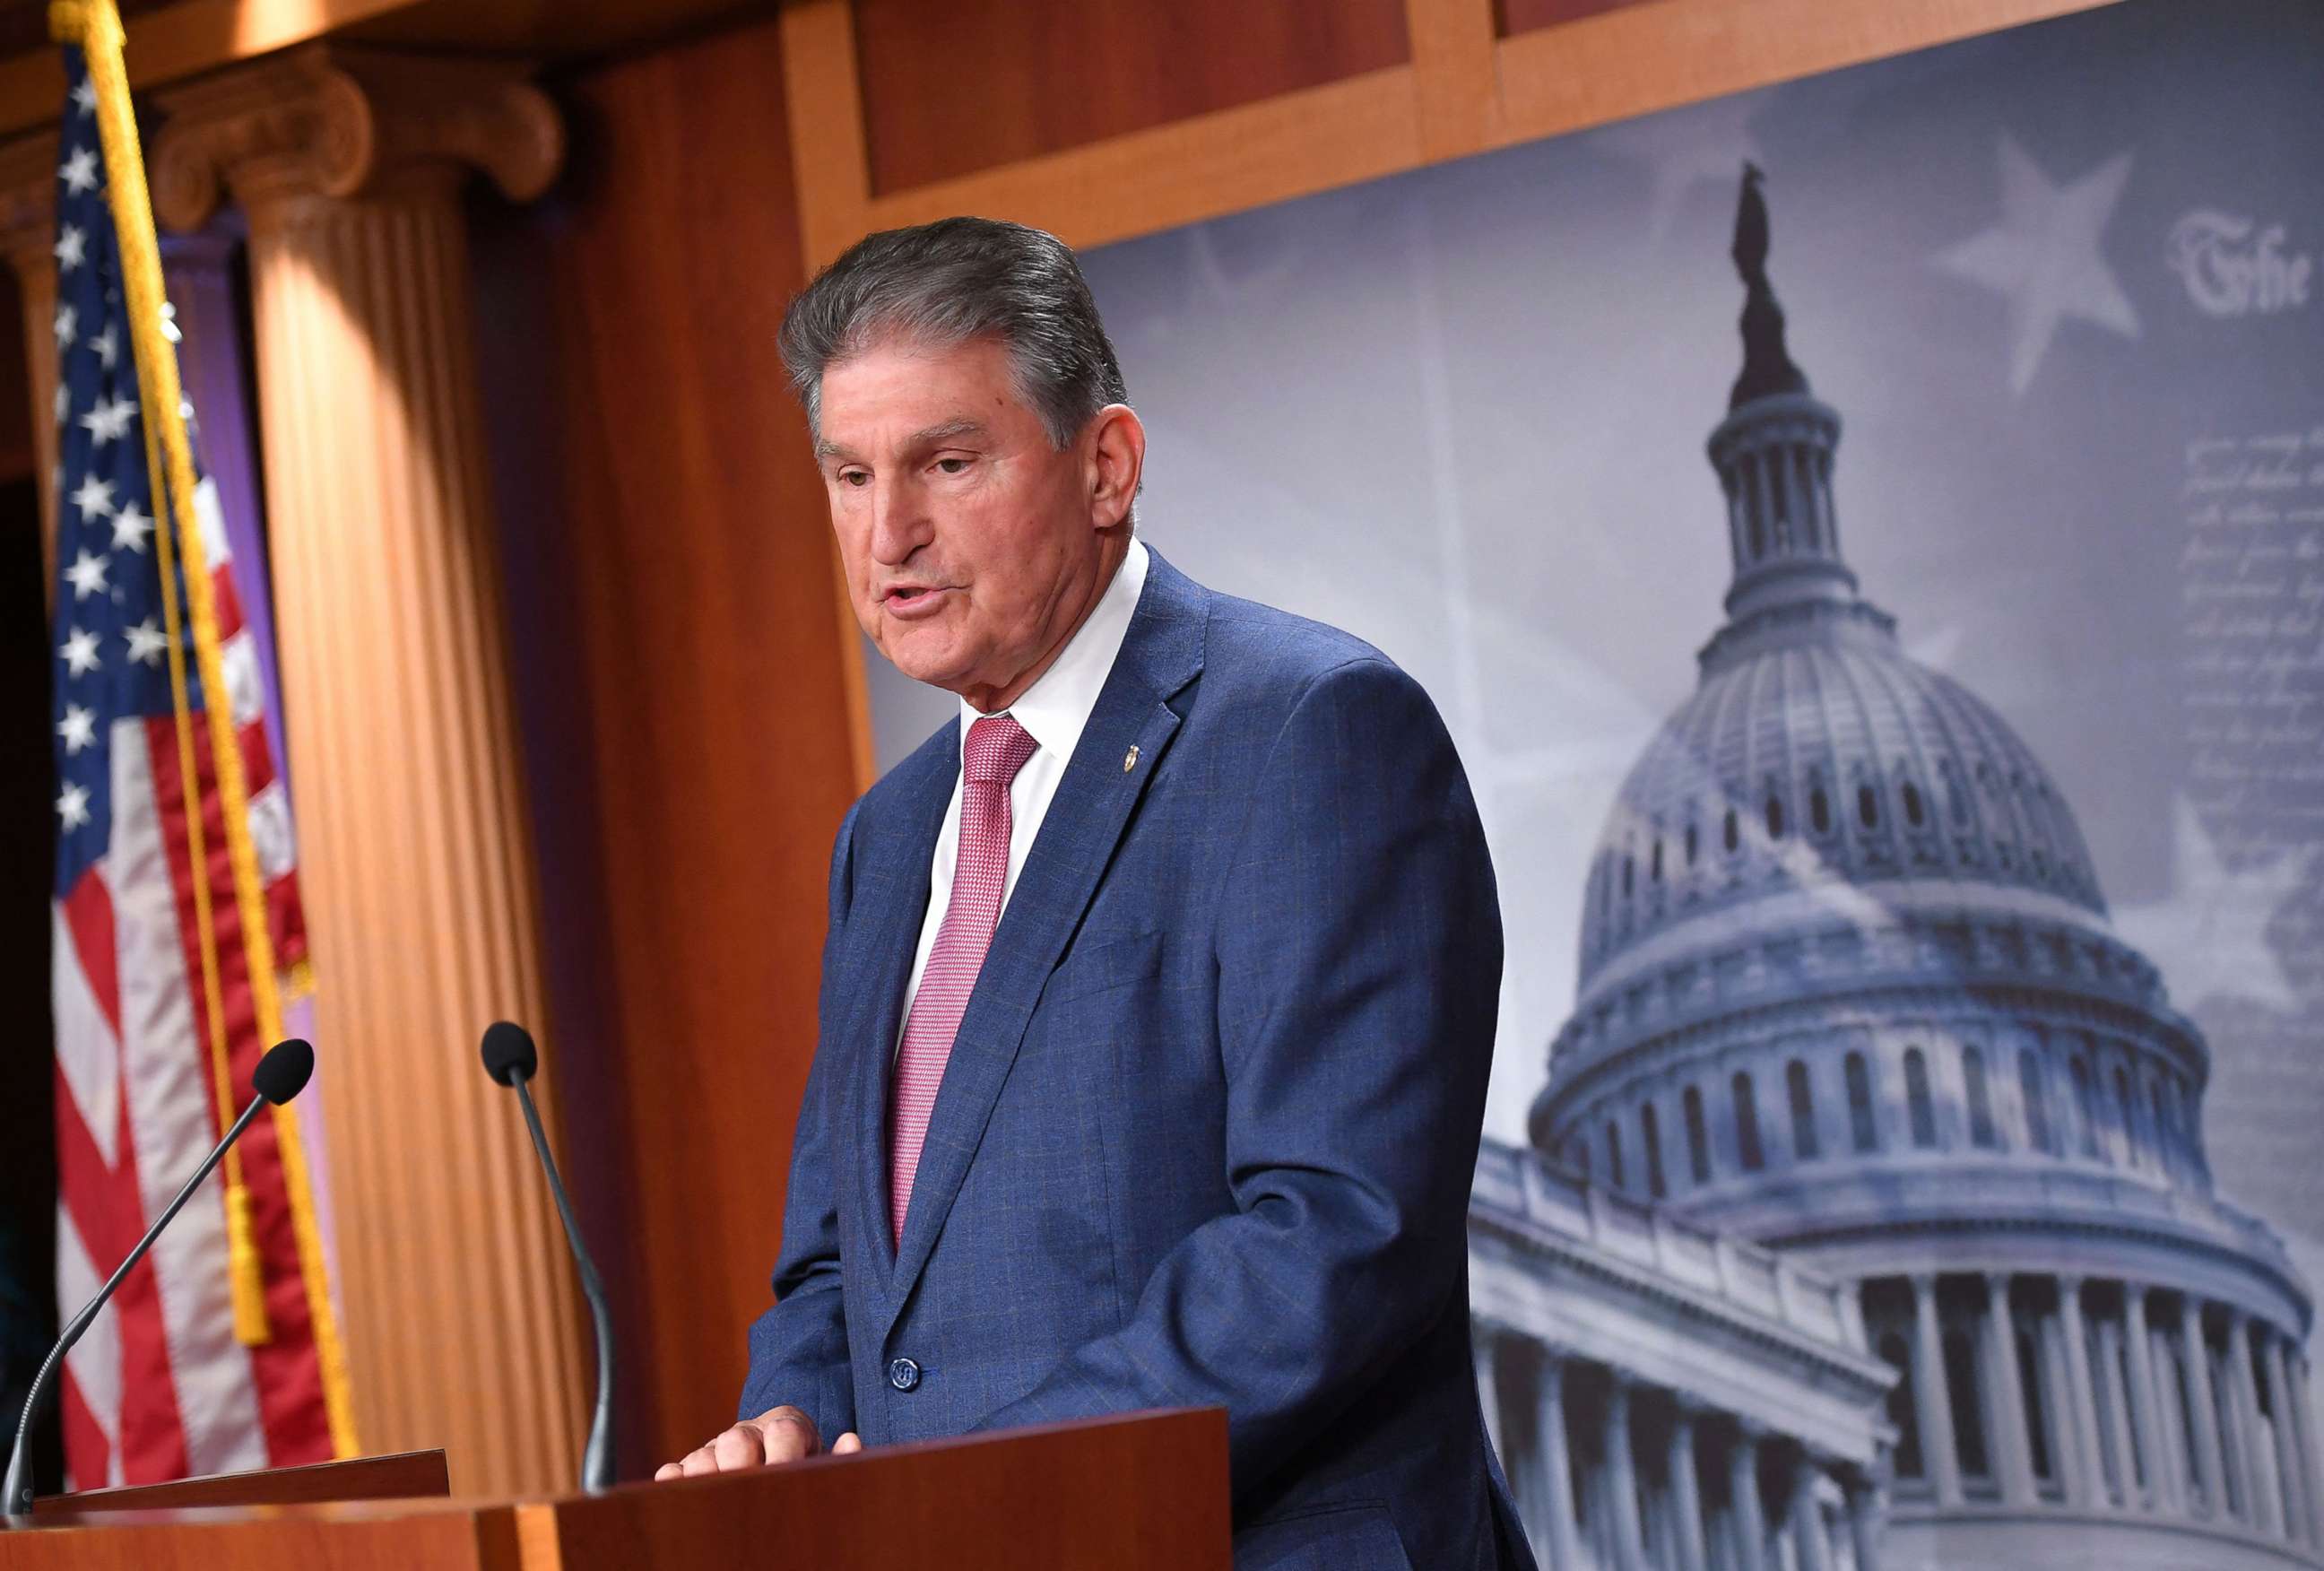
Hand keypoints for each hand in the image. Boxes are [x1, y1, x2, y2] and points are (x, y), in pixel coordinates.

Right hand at [653, 1406, 862, 1479]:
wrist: (778, 1453)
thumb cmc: (807, 1465)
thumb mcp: (825, 1459)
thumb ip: (840, 1456)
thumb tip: (849, 1441)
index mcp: (786, 1426)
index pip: (783, 1432)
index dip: (784, 1456)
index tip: (784, 1478)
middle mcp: (748, 1432)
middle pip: (737, 1439)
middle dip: (741, 1465)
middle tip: (748, 1492)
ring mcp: (717, 1448)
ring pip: (704, 1454)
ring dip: (708, 1477)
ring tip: (716, 1500)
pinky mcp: (692, 1466)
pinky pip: (675, 1471)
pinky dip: (674, 1482)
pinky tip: (680, 1499)